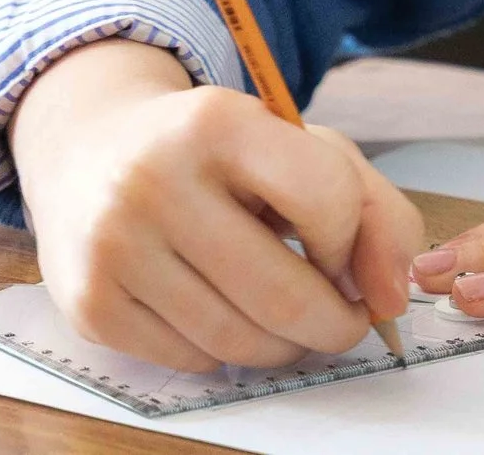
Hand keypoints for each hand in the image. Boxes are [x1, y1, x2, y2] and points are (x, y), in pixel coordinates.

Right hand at [10, 38, 425, 372]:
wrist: (92, 150)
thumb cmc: (219, 154)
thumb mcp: (301, 147)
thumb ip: (375, 208)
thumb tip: (395, 296)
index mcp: (219, 122)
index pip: (327, 199)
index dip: (353, 241)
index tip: (343, 250)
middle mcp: (155, 180)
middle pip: (284, 295)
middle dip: (336, 324)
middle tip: (345, 320)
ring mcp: (114, 246)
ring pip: (239, 340)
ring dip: (286, 344)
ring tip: (289, 318)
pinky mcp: (88, 304)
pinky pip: (192, 360)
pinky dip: (227, 350)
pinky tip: (224, 313)